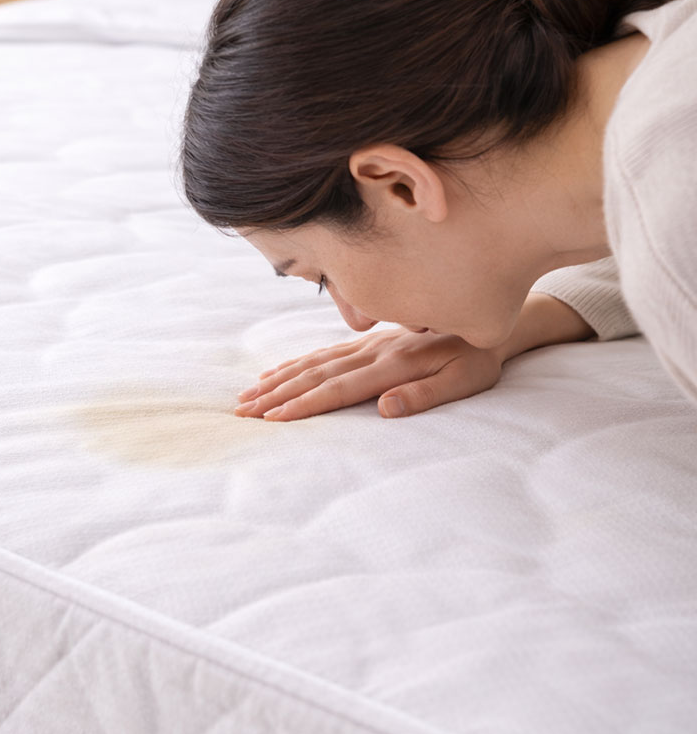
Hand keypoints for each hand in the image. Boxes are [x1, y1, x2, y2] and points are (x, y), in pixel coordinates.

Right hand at [234, 328, 503, 420]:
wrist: (490, 314)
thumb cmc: (481, 357)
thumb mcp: (467, 380)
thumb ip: (425, 394)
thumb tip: (384, 409)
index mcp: (394, 363)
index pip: (341, 389)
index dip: (305, 405)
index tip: (274, 419)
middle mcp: (373, 350)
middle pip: (317, 375)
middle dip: (278, 394)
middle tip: (244, 413)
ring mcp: (368, 343)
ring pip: (314, 363)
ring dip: (279, 380)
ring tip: (248, 396)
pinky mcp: (368, 340)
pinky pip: (324, 353)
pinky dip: (296, 364)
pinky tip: (277, 372)